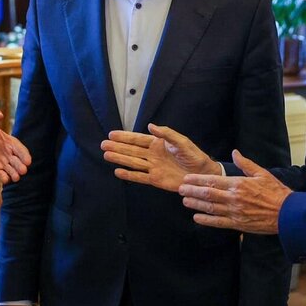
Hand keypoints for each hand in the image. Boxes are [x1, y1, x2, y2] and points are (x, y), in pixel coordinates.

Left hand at [0, 110, 31, 183]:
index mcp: (10, 143)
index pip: (21, 150)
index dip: (25, 156)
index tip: (28, 161)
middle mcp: (9, 155)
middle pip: (19, 163)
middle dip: (21, 167)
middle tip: (23, 170)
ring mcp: (3, 164)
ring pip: (12, 171)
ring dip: (15, 175)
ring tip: (15, 177)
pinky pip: (2, 176)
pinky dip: (5, 178)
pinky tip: (5, 179)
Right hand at [101, 123, 219, 191]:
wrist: (202, 174)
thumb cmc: (194, 156)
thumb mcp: (182, 142)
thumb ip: (166, 134)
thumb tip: (150, 126)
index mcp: (158, 144)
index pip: (138, 139)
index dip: (124, 137)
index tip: (111, 134)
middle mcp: (152, 155)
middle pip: (131, 150)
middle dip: (117, 147)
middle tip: (103, 145)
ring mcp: (152, 167)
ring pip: (132, 162)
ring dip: (119, 159)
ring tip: (106, 155)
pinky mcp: (155, 180)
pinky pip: (139, 176)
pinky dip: (129, 175)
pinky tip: (118, 172)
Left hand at [179, 150, 290, 234]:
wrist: (288, 213)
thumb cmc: (276, 192)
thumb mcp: (262, 173)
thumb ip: (246, 164)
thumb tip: (235, 152)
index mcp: (239, 184)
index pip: (213, 181)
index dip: (197, 180)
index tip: (186, 178)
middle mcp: (234, 198)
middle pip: (208, 194)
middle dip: (192, 191)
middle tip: (180, 189)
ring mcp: (235, 212)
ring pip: (210, 208)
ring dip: (196, 204)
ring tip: (184, 201)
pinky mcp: (238, 224)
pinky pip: (218, 222)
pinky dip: (206, 220)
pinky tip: (196, 217)